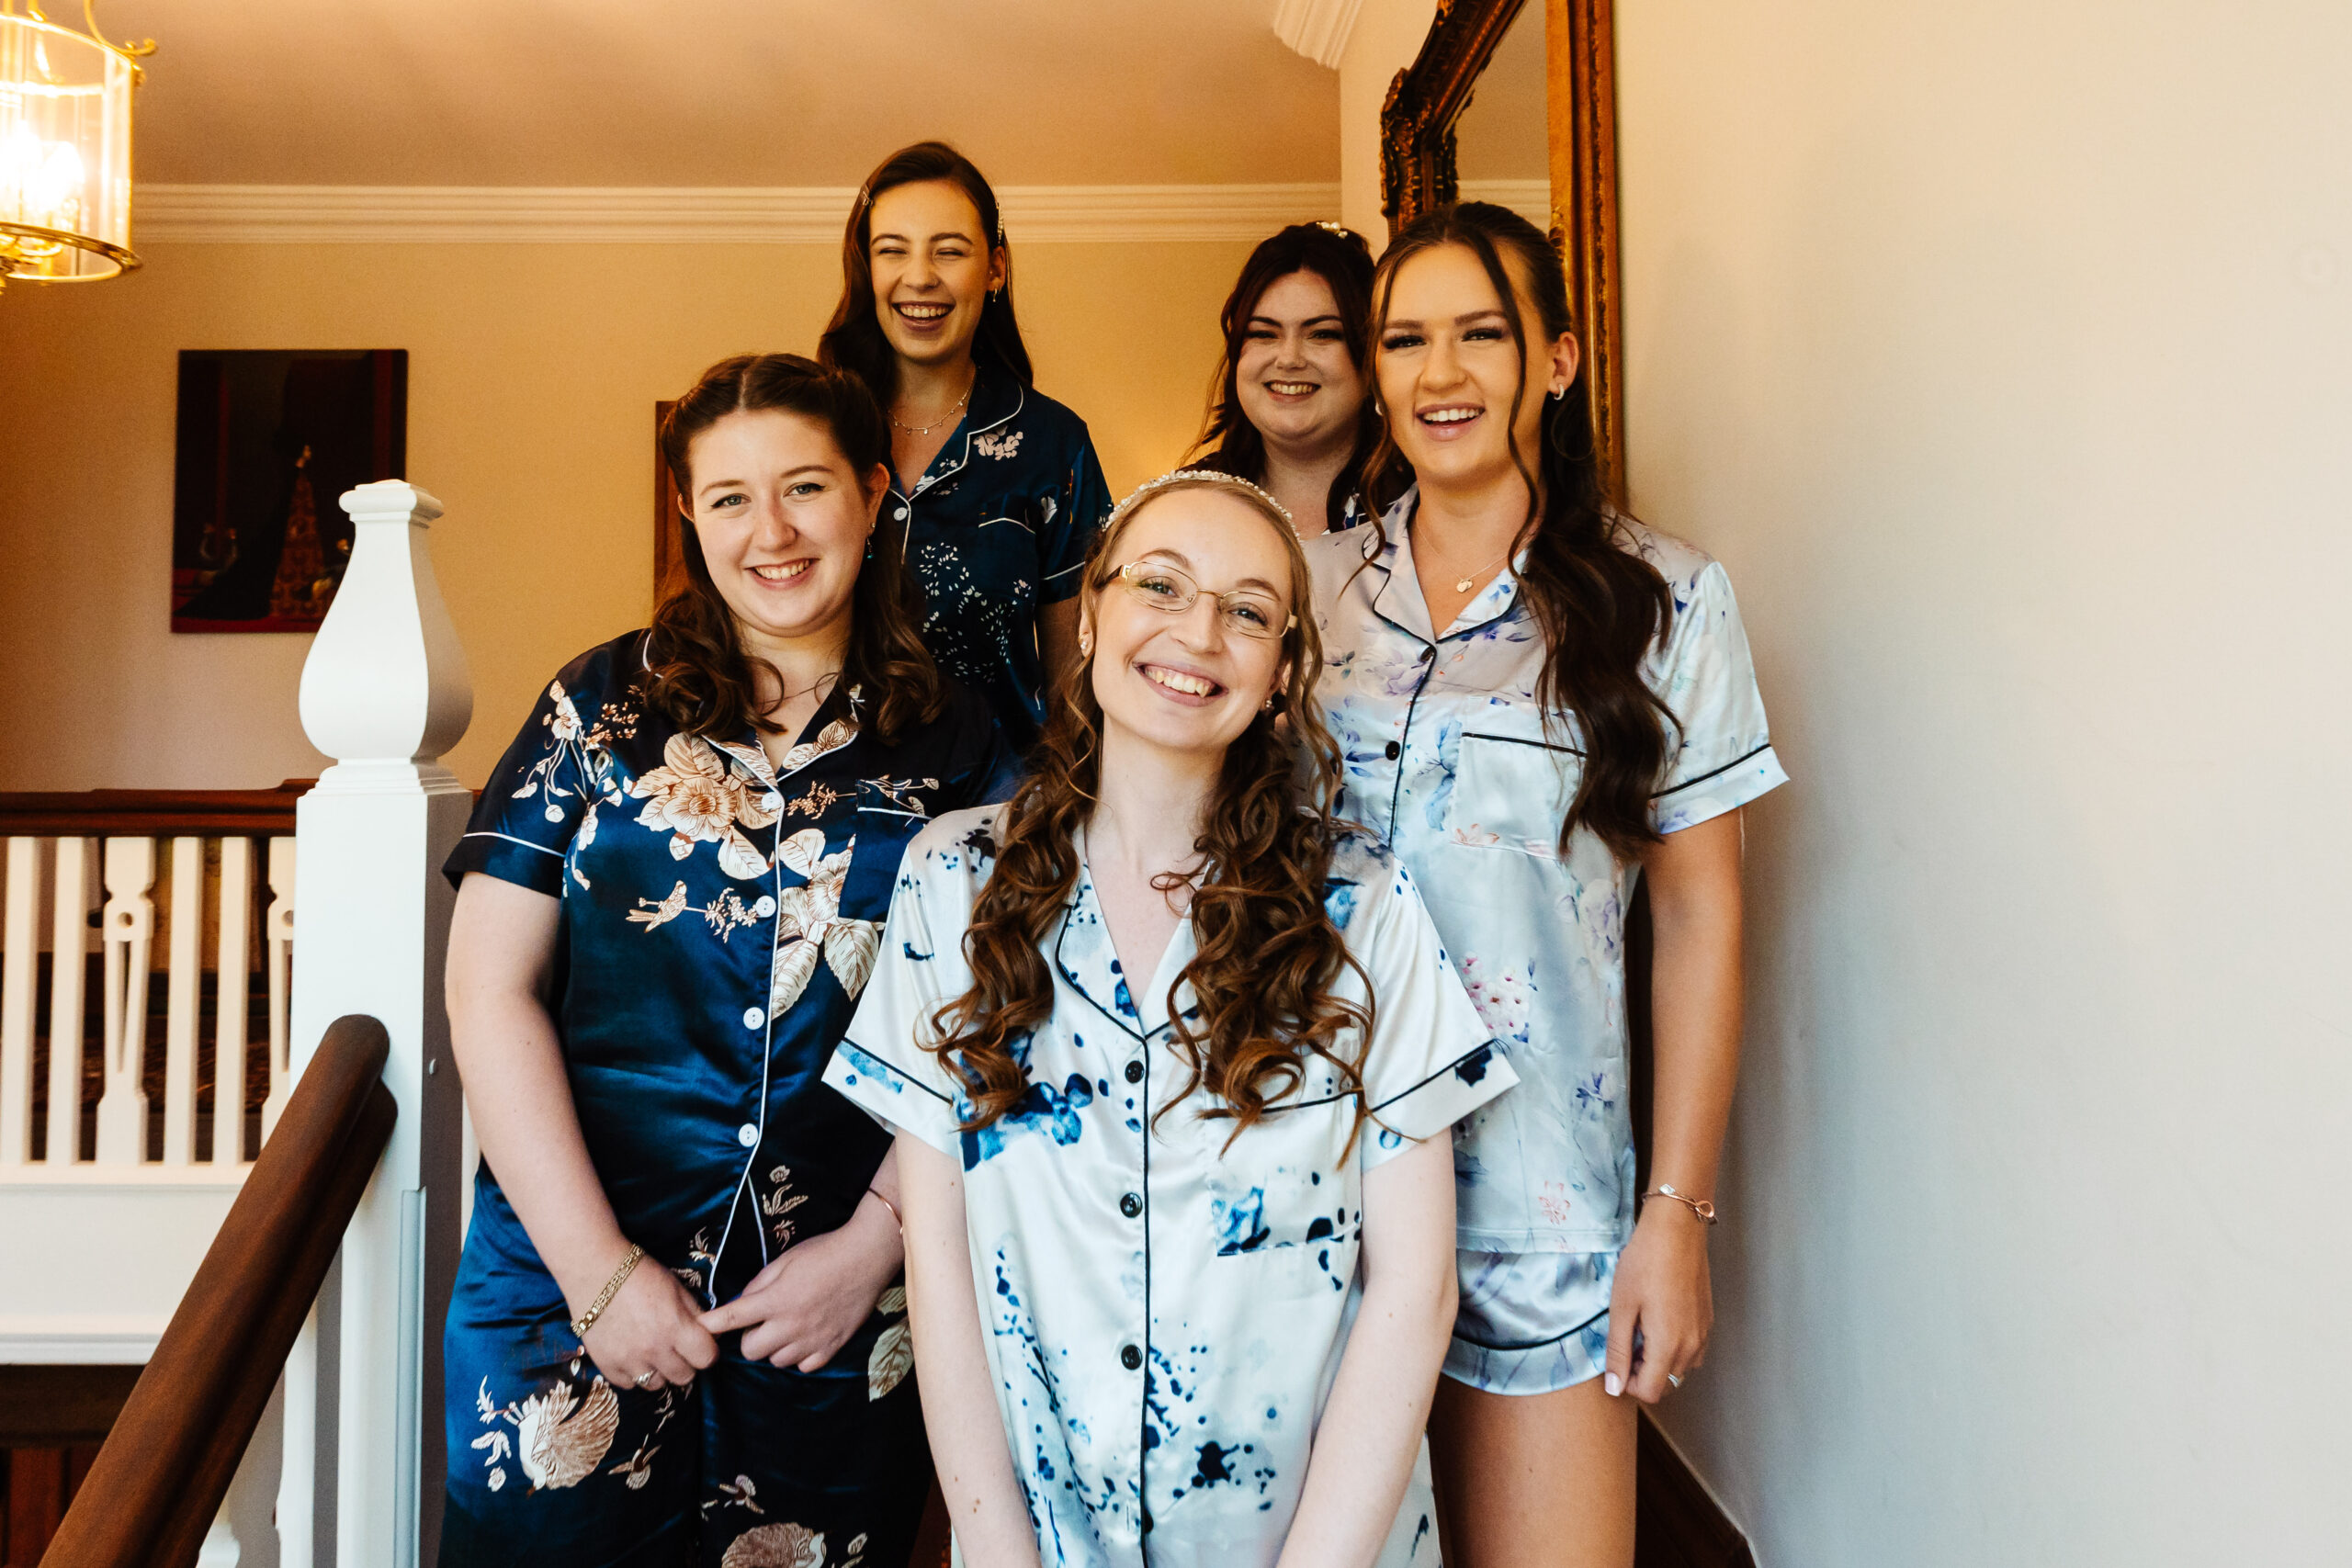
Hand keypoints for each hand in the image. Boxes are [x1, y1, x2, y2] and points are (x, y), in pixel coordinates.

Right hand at [578, 1254, 718, 1392]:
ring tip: (651, 1351)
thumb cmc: (639, 1274)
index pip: (706, 1359)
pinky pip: (629, 1384)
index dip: (706, 1351)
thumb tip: (710, 1334)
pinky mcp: (607, 1366)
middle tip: (675, 1348)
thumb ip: (695, 1314)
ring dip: (658, 1371)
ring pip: (656, 1385)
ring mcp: (629, 1361)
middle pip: (684, 1377)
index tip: (700, 1344)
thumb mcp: (676, 1287)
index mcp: (675, 1327)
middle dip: (685, 1363)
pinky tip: (631, 1354)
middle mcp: (654, 1349)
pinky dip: (632, 1373)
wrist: (594, 1271)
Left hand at [699, 1200, 904, 1370]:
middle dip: (750, 1337)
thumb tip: (742, 1303)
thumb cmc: (823, 1253)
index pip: (732, 1319)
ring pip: (777, 1361)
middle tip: (762, 1321)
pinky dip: (800, 1356)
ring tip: (788, 1327)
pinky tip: (806, 1337)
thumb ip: (759, 1284)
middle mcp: (791, 1325)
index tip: (700, 1328)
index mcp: (775, 1299)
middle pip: (751, 1350)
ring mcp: (812, 1340)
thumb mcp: (784, 1260)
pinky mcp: (831, 1348)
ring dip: (776, 1347)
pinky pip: (804, 1366)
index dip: (711, 1325)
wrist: (866, 1258)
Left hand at [1603, 1200, 1712, 1403]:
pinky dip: (1673, 1348)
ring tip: (1640, 1328)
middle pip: (1666, 1384)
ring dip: (1658, 1362)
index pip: (1650, 1392)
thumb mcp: (1621, 1307)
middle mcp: (1693, 1347)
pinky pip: (1691, 1351)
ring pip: (1680, 1369)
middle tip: (1625, 1340)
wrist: (1677, 1230)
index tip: (1616, 1358)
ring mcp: (1704, 1335)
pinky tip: (1658, 1321)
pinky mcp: (1708, 1322)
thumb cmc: (1644, 1264)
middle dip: (1642, 1373)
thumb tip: (1614, 1388)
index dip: (1627, 1383)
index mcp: (1669, 1347)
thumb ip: (1618, 1351)